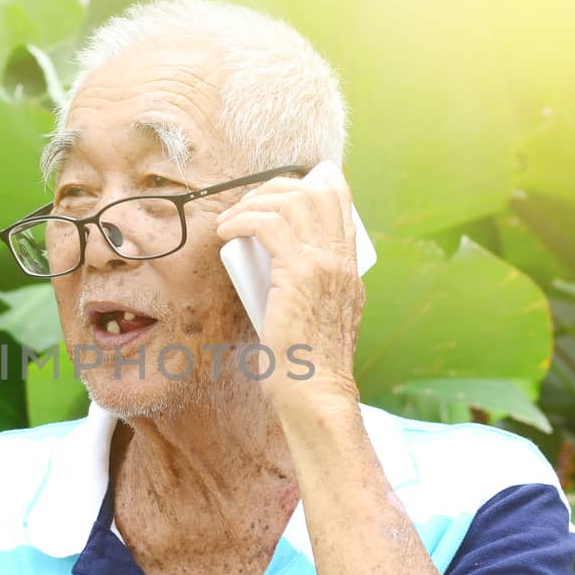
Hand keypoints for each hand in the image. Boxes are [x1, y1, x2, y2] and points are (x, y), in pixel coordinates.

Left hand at [213, 160, 364, 409]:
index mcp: (349, 268)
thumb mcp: (317, 315)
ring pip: (292, 202)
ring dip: (254, 202)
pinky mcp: (300, 273)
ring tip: (231, 220)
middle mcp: (341, 260)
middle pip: (317, 191)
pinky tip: (226, 231)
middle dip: (276, 187)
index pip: (341, 201)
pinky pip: (268, 225)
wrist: (315, 392)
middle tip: (248, 203)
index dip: (310, 182)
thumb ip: (308, 288)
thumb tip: (276, 269)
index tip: (278, 189)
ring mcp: (324, 264)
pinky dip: (242, 220)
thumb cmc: (307, 364)